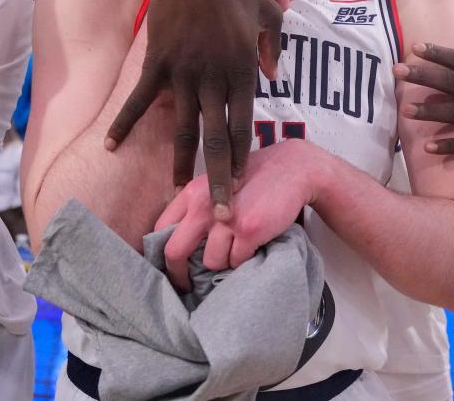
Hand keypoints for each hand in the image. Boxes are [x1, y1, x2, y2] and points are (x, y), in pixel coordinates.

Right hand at [106, 0, 283, 219]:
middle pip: (216, 138)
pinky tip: (111, 148)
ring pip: (182, 127)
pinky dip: (125, 124)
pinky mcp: (155, 62)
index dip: (241, 157)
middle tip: (220, 215)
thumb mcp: (271, 14)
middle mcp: (213, 77)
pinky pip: (139, 100)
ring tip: (178, 194)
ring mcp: (182, 72)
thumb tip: (271, 79)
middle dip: (218, 179)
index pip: (243, 123)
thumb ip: (274, 49)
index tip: (240, 185)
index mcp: (242, 68)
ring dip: (180, 163)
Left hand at [154, 139, 316, 288]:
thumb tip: (179, 241)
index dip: (162, 253)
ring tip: (236, 250)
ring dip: (222, 263)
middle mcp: (204, 205)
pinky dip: (244, 260)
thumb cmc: (254, 179)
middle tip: (189, 284)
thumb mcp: (218, 183)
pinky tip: (253, 245)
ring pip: (210, 261)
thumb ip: (197, 206)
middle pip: (175, 251)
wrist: (292, 168)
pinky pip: (236, 261)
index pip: (160, 228)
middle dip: (180, 274)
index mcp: (192, 192)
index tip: (172, 267)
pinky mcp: (249, 230)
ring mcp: (226, 219)